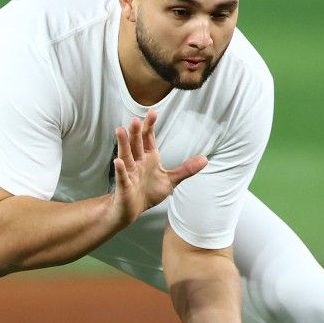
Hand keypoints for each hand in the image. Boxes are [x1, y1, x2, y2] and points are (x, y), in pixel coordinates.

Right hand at [110, 110, 207, 225]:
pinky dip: (120, 169)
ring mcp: (130, 173)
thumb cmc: (149, 192)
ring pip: (126, 156)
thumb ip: (186, 169)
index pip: (148, 138)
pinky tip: (118, 161)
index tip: (153, 112)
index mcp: (149, 158)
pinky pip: (122, 176)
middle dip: (136, 132)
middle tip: (135, 119)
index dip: (149, 126)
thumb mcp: (171, 180)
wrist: (132, 210)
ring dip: (124, 144)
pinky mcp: (124, 186)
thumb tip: (205, 159)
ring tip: (120, 130)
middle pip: (136, 144)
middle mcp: (138, 162)